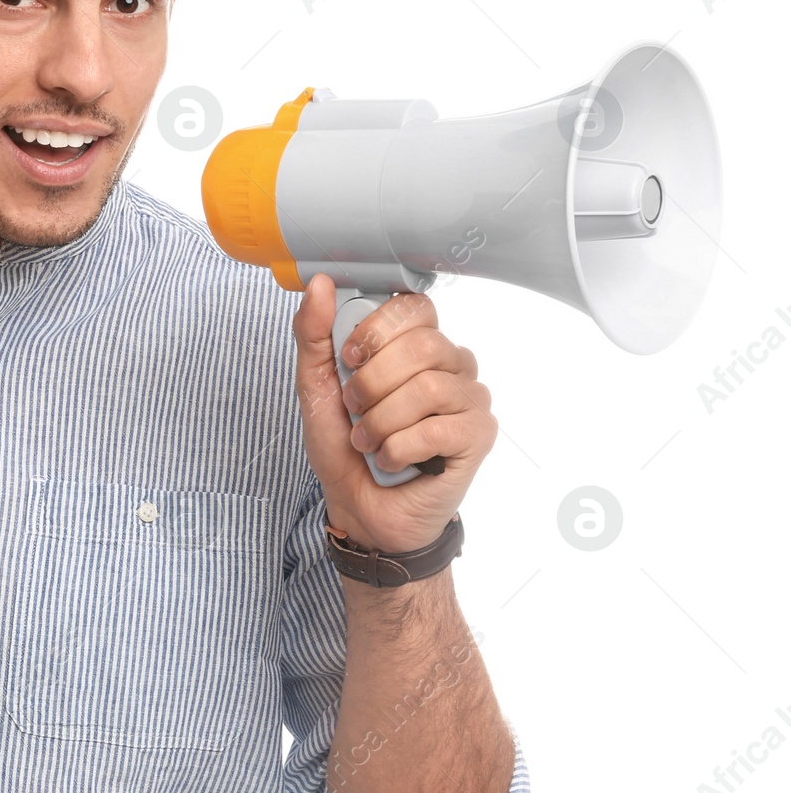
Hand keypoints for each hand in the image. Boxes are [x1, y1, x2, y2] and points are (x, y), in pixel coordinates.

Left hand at [291, 274, 497, 551]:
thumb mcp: (316, 386)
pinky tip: (390, 458)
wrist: (360, 507)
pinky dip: (399, 448)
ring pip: (428, 388)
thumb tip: (320, 284)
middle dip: (372, 382)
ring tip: (369, 440)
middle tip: (355, 408)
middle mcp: (450, 365)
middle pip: (423, 345)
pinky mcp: (477, 436)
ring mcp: (468, 400)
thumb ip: (314, 334)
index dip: (377, 330)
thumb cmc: (345, 446)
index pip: (414, 307)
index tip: (350, 357)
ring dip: (382, 421)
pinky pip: (439, 429)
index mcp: (415, 345)